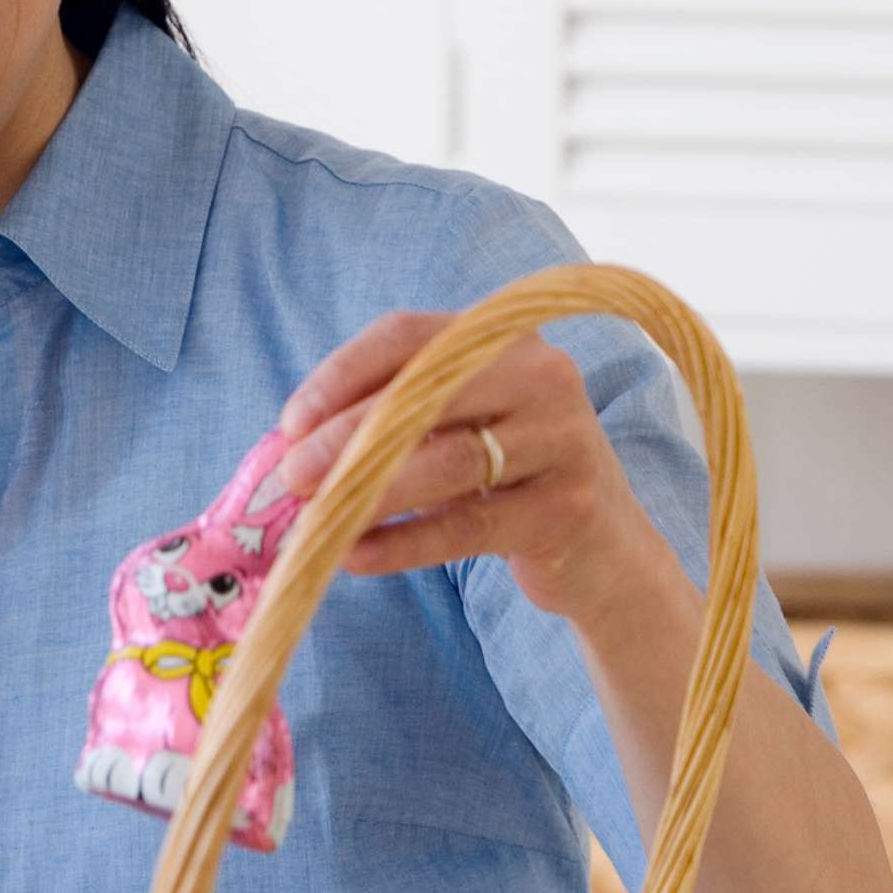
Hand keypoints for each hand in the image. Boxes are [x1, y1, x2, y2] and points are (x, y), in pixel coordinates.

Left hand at [274, 311, 661, 627]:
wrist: (602, 547)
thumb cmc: (503, 477)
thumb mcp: (453, 429)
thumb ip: (388, 420)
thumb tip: (290, 446)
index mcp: (502, 339)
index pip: (408, 335)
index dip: (341, 375)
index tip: (290, 423)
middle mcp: (542, 375)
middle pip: (425, 396)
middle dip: (348, 439)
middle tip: (292, 478)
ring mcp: (563, 440)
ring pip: (448, 462)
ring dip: (369, 493)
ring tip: (316, 522)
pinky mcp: (567, 508)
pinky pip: (468, 526)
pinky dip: (404, 543)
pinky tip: (355, 556)